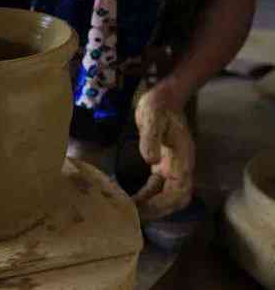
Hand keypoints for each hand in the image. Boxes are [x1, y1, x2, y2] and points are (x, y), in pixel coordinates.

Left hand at [132, 86, 194, 221]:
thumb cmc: (159, 105)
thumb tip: (151, 162)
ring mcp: (172, 167)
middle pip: (176, 199)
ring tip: (130, 212)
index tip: (143, 209)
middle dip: (158, 211)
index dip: (163, 204)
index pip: (179, 191)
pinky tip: (131, 199)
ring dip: (151, 206)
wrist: (163, 96)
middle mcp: (180, 167)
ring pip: (166, 195)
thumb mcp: (152, 117)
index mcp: (183, 159)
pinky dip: (146, 196)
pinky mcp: (162, 165)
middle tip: (135, 216)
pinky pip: (157, 187)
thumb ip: (150, 138)